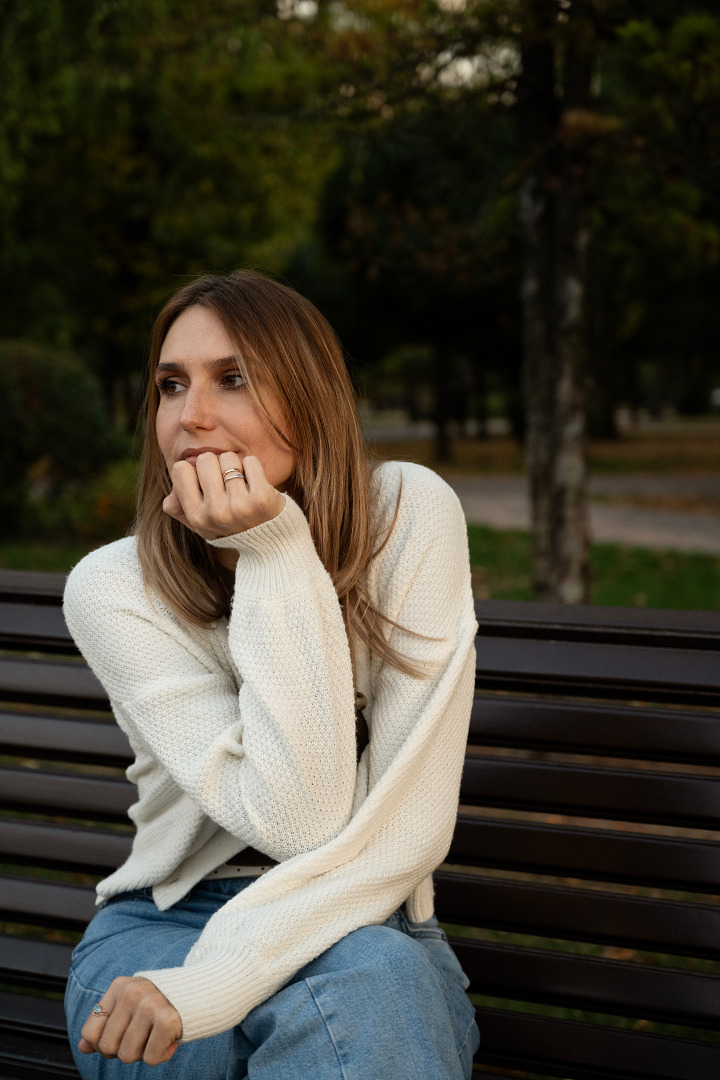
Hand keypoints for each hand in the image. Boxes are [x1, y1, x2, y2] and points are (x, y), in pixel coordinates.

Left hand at [79, 976, 181, 1065]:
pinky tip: (171, 1037)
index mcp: (119, 986)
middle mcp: (132, 992)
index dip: (104, 1044)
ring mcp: (150, 1005)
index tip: (124, 1036)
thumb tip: (83, 1047)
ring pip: (127, 1056)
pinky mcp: (168, 1020)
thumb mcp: (132, 1007)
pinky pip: (150, 1059)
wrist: (206, 990)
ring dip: (144, 1053)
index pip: (90, 1032)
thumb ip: (106, 1025)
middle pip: (107, 1048)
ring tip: (158, 1034)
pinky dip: (162, 1055)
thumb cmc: (163, 1003)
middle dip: (125, 1050)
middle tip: (145, 1035)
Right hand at [163, 452, 284, 539]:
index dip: (194, 471)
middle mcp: (216, 512)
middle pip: (205, 459)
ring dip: (236, 466)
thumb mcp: (202, 524)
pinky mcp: (262, 497)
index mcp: (197, 517)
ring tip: (242, 486)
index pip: (181, 469)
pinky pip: (251, 462)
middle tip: (227, 484)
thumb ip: (179, 508)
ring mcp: (239, 505)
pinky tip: (256, 484)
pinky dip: (253, 468)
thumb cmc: (232, 527)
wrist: (271, 543)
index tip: (207, 483)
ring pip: (228, 458)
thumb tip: (170, 497)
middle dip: (216, 465)